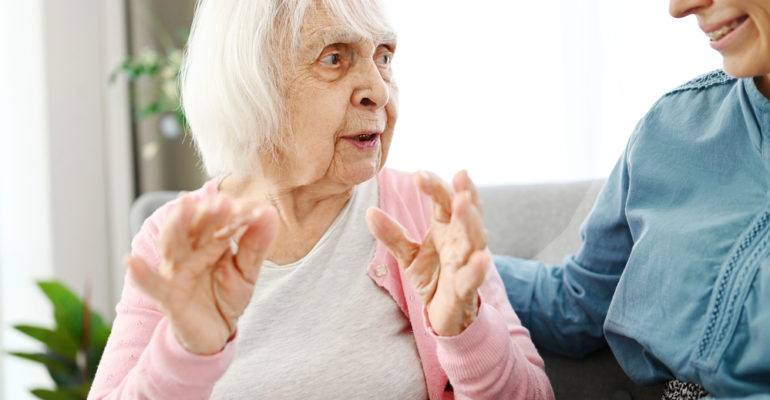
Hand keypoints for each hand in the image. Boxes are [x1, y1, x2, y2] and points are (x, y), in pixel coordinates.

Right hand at [125, 193, 278, 354]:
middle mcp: (191, 251)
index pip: (222, 222)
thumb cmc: (226, 296)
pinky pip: (154, 285)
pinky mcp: (169, 297)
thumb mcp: (246, 271)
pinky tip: (131, 261)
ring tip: (183, 205)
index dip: (237, 215)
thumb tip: (270, 213)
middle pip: (197, 227)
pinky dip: (142, 274)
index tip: (256, 209)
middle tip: (224, 201)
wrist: (215, 334)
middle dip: (209, 213)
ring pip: (174, 244)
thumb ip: (256, 245)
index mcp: (211, 241)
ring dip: (178, 224)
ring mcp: (177, 272)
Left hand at [367, 171, 489, 335]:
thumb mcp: (408, 256)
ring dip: (471, 221)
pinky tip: (482, 258)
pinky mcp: (465, 289)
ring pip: (474, 240)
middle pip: (465, 214)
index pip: (444, 201)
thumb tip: (369, 212)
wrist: (446, 315)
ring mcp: (466, 264)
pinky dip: (478, 269)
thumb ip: (392, 235)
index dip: (435, 186)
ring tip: (464, 202)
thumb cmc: (433, 278)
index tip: (418, 175)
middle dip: (463, 194)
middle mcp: (461, 241)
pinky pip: (472, 278)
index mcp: (447, 229)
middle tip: (460, 175)